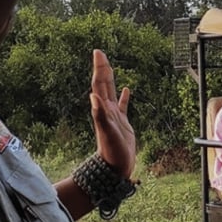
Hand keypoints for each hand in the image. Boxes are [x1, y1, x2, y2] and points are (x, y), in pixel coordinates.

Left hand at [89, 50, 135, 180]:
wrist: (114, 167)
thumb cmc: (111, 151)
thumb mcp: (107, 131)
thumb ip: (100, 114)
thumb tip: (93, 95)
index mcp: (103, 109)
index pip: (99, 84)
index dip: (99, 69)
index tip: (98, 53)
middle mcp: (106, 110)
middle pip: (104, 85)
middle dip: (103, 68)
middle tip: (100, 53)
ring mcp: (114, 116)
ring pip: (112, 92)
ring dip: (111, 79)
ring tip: (109, 67)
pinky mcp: (123, 123)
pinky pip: (124, 106)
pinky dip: (125, 97)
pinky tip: (127, 90)